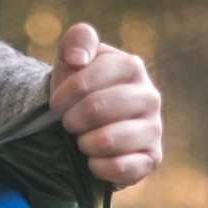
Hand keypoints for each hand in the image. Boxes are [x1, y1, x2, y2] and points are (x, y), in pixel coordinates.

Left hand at [49, 23, 161, 187]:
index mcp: (132, 67)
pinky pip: (121, 167)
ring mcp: (154, 129)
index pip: (87, 82)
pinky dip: (98, 167)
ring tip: (82, 141)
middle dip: (72, 120)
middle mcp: (150, 96)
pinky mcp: (152, 159)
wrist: (88, 125)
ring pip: (108, 141)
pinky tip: (93, 161)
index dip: (64, 96)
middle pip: (96, 110)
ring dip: (84, 144)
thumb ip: (77, 39)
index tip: (54, 104)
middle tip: (68, 124)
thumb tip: (78, 59)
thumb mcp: (73, 57)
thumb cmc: (80, 88)